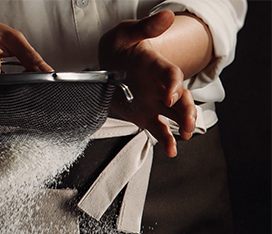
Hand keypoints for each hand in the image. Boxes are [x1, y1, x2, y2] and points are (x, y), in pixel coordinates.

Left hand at [99, 11, 196, 157]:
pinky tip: (171, 151)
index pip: (171, 74)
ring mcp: (155, 101)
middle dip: (186, 111)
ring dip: (182, 125)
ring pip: (175, 115)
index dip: (173, 84)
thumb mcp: (127, 33)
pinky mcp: (146, 114)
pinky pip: (158, 128)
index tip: (170, 96)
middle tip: (188, 123)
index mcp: (156, 65)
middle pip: (180, 98)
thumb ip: (146, 27)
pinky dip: (166, 140)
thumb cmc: (121, 46)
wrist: (111, 60)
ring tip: (185, 136)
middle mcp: (160, 86)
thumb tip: (166, 16)